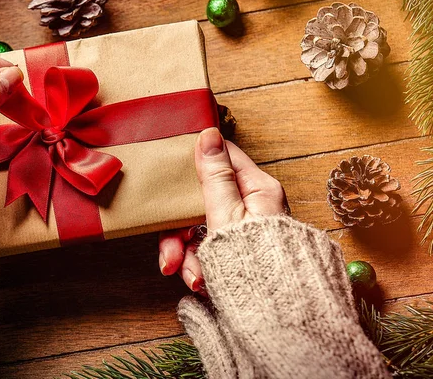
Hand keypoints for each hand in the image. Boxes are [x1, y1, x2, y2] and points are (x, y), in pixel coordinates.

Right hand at [159, 127, 287, 292]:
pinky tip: (199, 282)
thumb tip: (208, 134)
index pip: (222, 158)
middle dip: (181, 230)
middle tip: (169, 254)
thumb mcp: (227, 216)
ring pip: (201, 228)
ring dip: (187, 254)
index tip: (170, 175)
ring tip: (191, 278)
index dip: (194, 163)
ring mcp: (246, 229)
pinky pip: (209, 249)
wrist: (279, 315)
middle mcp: (253, 205)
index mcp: (257, 188)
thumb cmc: (257, 265)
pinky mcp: (240, 250)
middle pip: (203, 200)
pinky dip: (199, 265)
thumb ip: (215, 176)